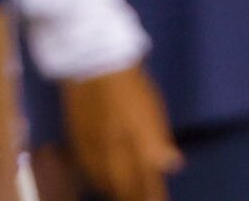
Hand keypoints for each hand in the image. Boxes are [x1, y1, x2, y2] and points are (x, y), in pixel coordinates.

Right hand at [61, 64, 180, 200]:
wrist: (93, 61)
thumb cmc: (131, 84)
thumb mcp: (154, 110)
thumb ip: (160, 140)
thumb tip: (172, 163)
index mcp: (141, 146)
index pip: (148, 183)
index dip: (152, 196)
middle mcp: (117, 152)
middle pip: (124, 187)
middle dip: (131, 195)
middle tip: (135, 198)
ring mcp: (94, 147)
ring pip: (103, 180)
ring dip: (112, 188)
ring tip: (117, 192)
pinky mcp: (76, 138)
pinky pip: (85, 166)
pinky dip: (94, 176)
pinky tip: (97, 178)